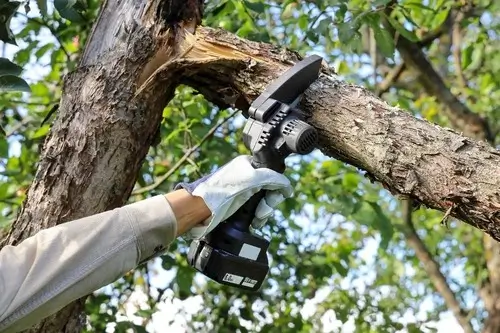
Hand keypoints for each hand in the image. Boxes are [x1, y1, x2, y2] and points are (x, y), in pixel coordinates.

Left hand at [175, 155, 292, 237]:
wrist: (200, 208)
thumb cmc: (223, 190)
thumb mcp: (254, 179)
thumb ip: (274, 179)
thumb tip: (288, 187)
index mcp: (250, 164)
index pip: (274, 175)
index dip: (276, 189)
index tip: (272, 201)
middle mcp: (247, 176)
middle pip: (269, 190)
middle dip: (268, 204)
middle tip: (261, 213)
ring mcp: (242, 191)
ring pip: (263, 202)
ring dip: (263, 213)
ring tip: (256, 220)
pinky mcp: (237, 204)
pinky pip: (254, 210)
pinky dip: (257, 217)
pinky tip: (253, 222)